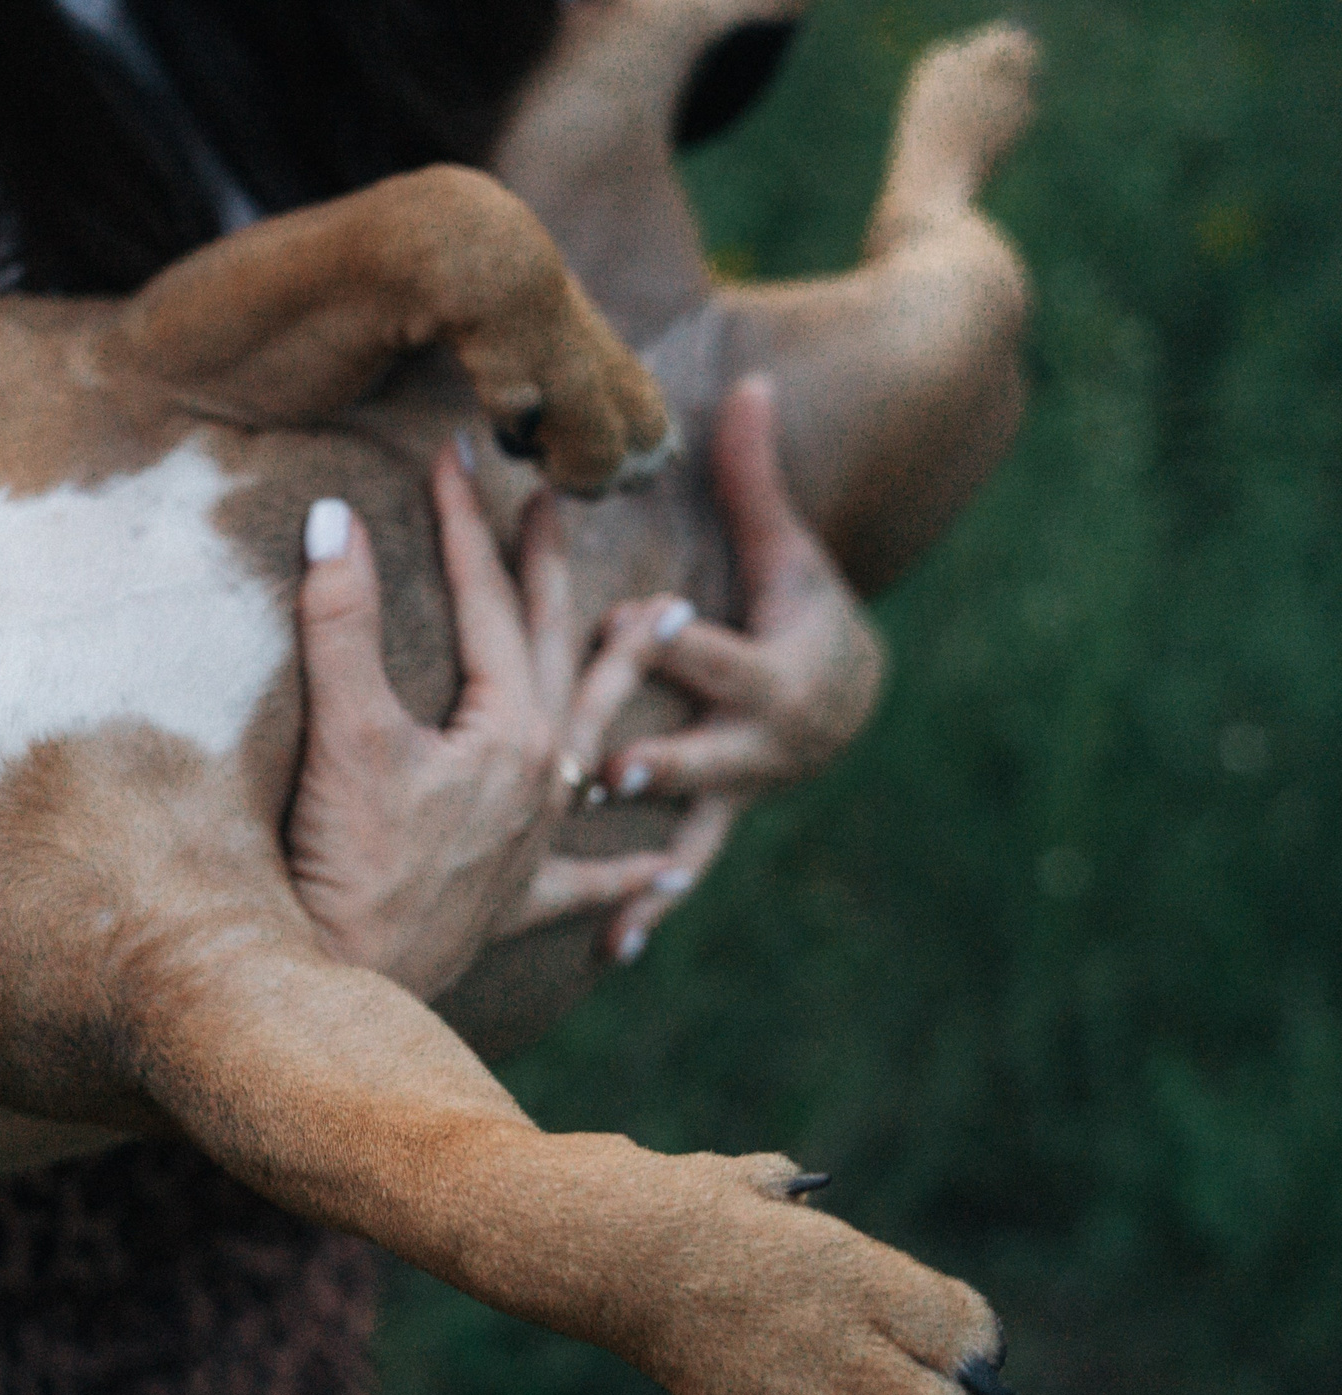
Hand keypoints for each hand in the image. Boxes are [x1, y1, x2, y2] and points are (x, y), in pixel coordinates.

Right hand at [286, 443, 677, 999]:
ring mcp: (533, 841)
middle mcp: (539, 776)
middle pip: (554, 650)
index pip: (486, 599)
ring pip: (593, 739)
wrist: (342, 987)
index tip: (455, 453)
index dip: (466, 521)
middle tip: (563, 501)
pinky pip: (583, 880)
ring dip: (623, 678)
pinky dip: (625, 872)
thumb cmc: (342, 863)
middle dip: (551, 570)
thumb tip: (333, 517)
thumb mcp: (345, 732)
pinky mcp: (512, 901)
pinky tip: (668, 872)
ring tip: (668, 619)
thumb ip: (343, 620)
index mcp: (506, 727)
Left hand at [592, 373, 888, 957]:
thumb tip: (748, 381)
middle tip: (613, 770)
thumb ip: (755, 475)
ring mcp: (735, 796)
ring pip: (691, 832)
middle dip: (662, 758)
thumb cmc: (798, 601)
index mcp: (770, 669)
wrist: (845, 691)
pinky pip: (678, 878)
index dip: (681, 631)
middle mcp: (757, 745)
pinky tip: (608, 954)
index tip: (639, 615)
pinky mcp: (712, 829)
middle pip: (702, 750)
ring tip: (609, 904)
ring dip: (651, 865)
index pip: (716, 646)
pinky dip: (648, 917)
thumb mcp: (785, 544)